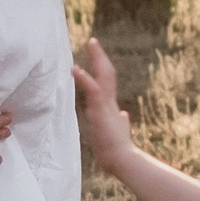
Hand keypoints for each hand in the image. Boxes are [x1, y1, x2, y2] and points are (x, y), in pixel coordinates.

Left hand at [72, 37, 132, 162]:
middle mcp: (111, 102)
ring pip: (103, 76)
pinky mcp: (101, 111)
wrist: (122, 159)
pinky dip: (84, 78)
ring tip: (91, 43)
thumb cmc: (118, 149)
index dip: (102, 68)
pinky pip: (93, 90)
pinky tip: (75, 69)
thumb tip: (124, 115)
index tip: (98, 56)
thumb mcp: (118, 132)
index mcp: (112, 107)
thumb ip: (121, 122)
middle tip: (93, 41)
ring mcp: (106, 105)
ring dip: (97, 59)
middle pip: (107, 73)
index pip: (108, 82)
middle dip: (100, 57)